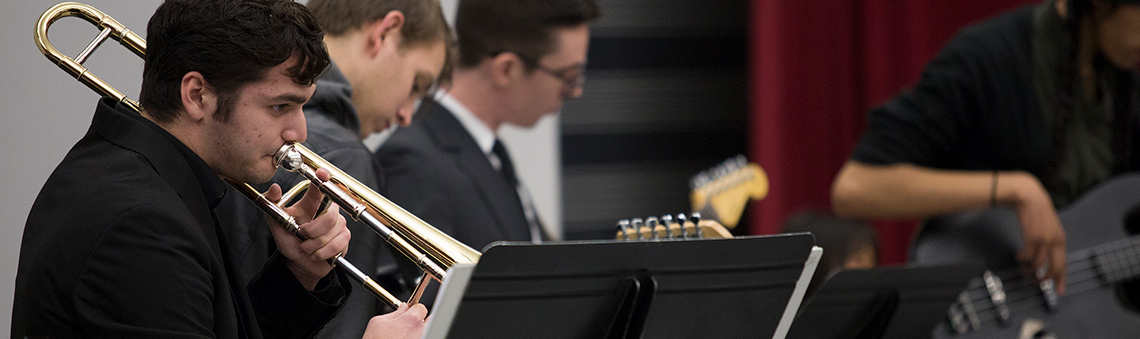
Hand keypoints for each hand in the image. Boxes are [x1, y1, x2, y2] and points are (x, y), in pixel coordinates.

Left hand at [264, 168, 350, 289]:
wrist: (298, 263)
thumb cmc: (289, 241)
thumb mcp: (276, 223)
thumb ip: (271, 204)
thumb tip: (274, 188)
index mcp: (312, 203)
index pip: (321, 186)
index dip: (324, 178)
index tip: (322, 174)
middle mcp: (328, 210)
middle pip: (329, 216)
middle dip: (312, 231)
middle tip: (301, 235)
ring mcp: (339, 224)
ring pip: (331, 233)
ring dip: (313, 245)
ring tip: (306, 248)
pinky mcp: (344, 238)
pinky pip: (337, 244)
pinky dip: (322, 253)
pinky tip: (315, 254)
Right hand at [363, 303, 427, 338]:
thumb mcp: (378, 322)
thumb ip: (394, 313)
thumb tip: (402, 308)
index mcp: (411, 320)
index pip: (421, 307)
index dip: (414, 309)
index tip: (409, 312)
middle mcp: (420, 331)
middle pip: (429, 319)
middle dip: (421, 320)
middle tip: (411, 324)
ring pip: (426, 331)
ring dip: (419, 331)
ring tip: (406, 335)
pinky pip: (423, 337)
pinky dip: (415, 337)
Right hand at [1003, 172, 1066, 293]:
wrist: (1029, 196)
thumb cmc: (1037, 212)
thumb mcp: (1049, 227)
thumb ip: (1051, 241)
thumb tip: (1046, 258)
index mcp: (1061, 240)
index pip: (1064, 264)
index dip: (1061, 279)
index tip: (1059, 291)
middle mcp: (1056, 241)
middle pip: (1055, 267)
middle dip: (1046, 278)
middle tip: (1037, 283)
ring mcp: (1044, 239)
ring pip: (1039, 263)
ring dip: (1030, 269)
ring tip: (1024, 269)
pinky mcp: (1032, 237)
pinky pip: (1027, 255)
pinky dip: (1022, 258)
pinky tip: (1018, 255)